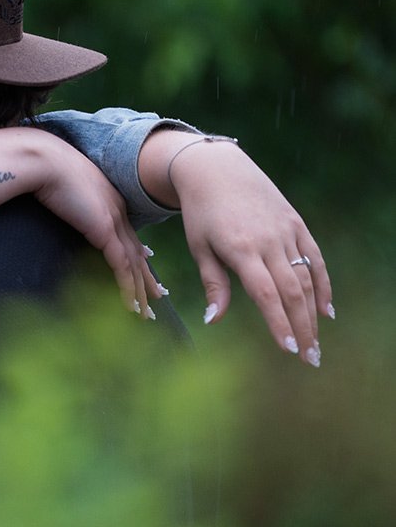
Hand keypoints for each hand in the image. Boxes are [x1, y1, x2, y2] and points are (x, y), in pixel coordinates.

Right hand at [0, 129, 160, 314]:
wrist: (42, 158)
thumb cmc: (41, 168)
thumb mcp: (58, 186)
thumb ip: (65, 199)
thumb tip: (56, 204)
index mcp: (107, 199)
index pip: (126, 234)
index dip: (136, 255)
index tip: (143, 269)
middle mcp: (117, 209)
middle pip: (136, 251)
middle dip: (146, 277)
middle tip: (156, 297)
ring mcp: (113, 220)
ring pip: (133, 263)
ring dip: (139, 291)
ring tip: (144, 313)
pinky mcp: (105, 230)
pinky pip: (121, 267)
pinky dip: (127, 289)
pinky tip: (129, 306)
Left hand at [161, 135, 332, 366]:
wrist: (217, 169)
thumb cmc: (201, 212)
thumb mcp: (200, 247)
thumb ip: (213, 283)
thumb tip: (215, 321)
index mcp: (241, 249)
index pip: (267, 294)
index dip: (279, 323)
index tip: (288, 349)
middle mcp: (269, 241)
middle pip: (293, 291)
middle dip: (302, 327)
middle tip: (309, 358)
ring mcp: (286, 231)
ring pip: (307, 277)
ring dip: (313, 312)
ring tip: (315, 342)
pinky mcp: (296, 223)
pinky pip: (315, 257)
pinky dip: (323, 284)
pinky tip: (327, 310)